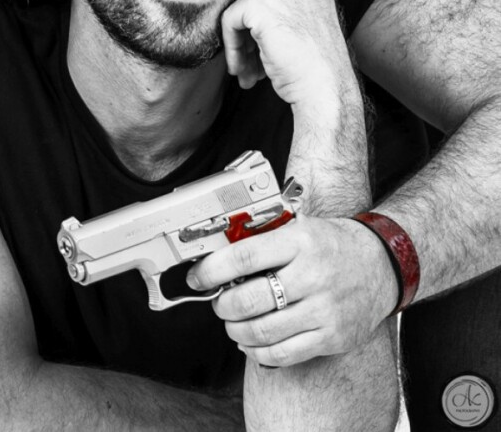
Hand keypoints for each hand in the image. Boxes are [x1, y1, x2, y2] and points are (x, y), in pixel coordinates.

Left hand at [187, 216, 396, 365]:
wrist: (381, 264)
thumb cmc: (331, 243)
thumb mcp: (299, 226)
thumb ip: (263, 236)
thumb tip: (218, 251)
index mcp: (299, 242)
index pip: (243, 257)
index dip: (212, 270)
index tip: (198, 277)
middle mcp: (312, 276)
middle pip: (248, 300)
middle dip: (222, 305)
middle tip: (218, 302)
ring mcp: (324, 310)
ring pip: (261, 331)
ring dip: (235, 330)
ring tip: (232, 321)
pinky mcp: (332, 338)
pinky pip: (282, 354)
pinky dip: (257, 351)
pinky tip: (251, 340)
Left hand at [221, 0, 352, 107]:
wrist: (325, 84)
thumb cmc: (313, 52)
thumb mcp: (299, 4)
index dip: (260, 12)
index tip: (266, 38)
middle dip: (249, 30)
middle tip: (255, 61)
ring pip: (237, 7)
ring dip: (240, 42)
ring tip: (250, 69)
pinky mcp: (257, 1)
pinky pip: (228, 21)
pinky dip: (232, 47)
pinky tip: (243, 69)